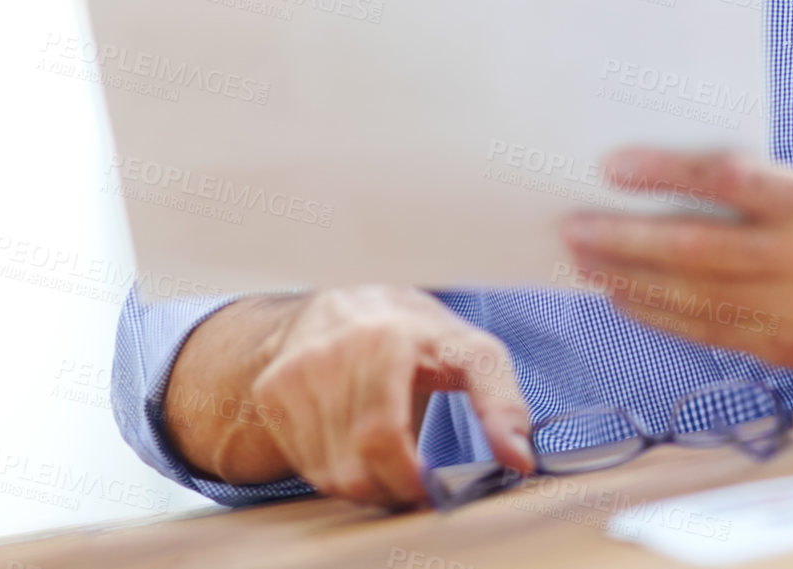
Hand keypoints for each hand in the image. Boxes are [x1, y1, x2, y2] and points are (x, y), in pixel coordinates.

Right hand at [249, 286, 534, 505]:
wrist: (346, 303)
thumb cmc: (416, 332)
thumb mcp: (470, 349)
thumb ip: (501, 401)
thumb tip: (519, 458)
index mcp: (386, 338)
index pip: (383, 434)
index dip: (406, 476)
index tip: (429, 488)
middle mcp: (333, 351)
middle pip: (359, 463)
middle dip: (396, 486)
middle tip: (418, 480)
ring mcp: (296, 371)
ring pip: (333, 472)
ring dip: (369, 484)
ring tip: (391, 458)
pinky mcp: (273, 390)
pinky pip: (308, 465)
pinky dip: (339, 472)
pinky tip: (357, 446)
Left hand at [558, 148, 792, 370]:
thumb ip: (745, 181)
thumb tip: (651, 175)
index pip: (730, 180)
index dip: (668, 173)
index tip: (613, 166)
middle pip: (699, 249)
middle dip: (626, 240)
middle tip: (575, 227)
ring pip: (694, 299)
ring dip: (627, 280)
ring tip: (584, 262)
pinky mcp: (782, 352)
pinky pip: (704, 332)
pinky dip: (654, 313)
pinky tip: (621, 294)